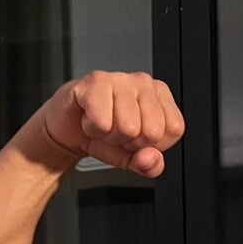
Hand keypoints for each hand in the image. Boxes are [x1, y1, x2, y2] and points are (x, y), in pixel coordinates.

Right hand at [41, 70, 184, 176]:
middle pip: (151, 131)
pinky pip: (102, 122)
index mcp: (161, 96)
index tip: (137, 138)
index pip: (174, 129)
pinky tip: (90, 118)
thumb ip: (150, 165)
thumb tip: (151, 158)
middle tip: (117, 132)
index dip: (152, 145)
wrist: (68, 128)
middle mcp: (144, 83)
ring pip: (127, 128)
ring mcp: (120, 79)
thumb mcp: (132, 157)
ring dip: (109, 136)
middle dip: (130, 142)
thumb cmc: (104, 135)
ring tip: (104, 125)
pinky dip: (93, 129)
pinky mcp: (95, 81)